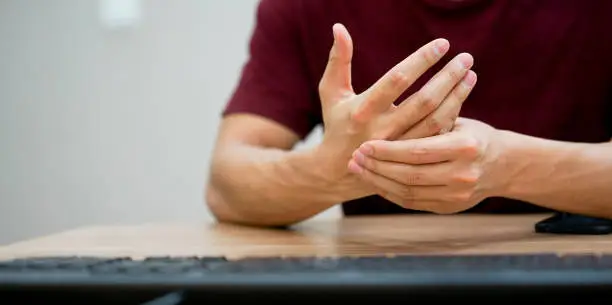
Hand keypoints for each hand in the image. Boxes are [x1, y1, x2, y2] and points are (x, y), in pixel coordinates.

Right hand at [315, 23, 476, 182]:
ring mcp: (398, 147)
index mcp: (362, 110)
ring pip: (435, 121)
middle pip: (423, 101)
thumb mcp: (331, 92)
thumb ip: (338, 60)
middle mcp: (382, 130)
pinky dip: (452, 116)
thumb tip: (339, 27)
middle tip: (466, 58)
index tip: (442, 44)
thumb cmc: (336, 124)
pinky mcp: (409, 159)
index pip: (397, 81)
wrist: (337, 171)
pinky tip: (460, 97)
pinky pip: (437, 136)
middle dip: (448, 77)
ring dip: (456, 96)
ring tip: (470, 74)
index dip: (421, 61)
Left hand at [347, 118, 503, 213]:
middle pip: (409, 174)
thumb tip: (387, 110)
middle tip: (354, 158)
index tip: (364, 144)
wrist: (503, 165)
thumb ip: (428, 120)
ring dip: (378, 181)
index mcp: (464, 146)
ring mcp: (457, 195)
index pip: (417, 151)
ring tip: (358, 169)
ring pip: (407, 191)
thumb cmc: (472, 135)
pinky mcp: (449, 208)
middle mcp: (462, 174)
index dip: (387, 150)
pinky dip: (389, 192)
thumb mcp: (456, 121)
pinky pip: (411, 202)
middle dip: (377, 167)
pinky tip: (374, 181)